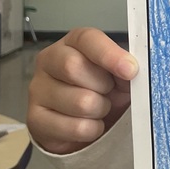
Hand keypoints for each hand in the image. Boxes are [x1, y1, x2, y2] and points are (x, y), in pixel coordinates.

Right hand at [27, 28, 137, 154]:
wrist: (85, 124)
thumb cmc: (104, 91)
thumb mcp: (120, 75)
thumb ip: (126, 67)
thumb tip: (133, 70)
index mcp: (73, 42)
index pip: (87, 39)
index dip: (109, 54)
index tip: (130, 70)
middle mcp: (49, 60)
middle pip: (73, 67)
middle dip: (102, 85)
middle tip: (108, 91)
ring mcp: (38, 89)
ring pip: (79, 101)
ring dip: (100, 109)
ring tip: (99, 108)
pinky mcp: (36, 118)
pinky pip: (75, 127)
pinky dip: (93, 129)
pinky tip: (91, 124)